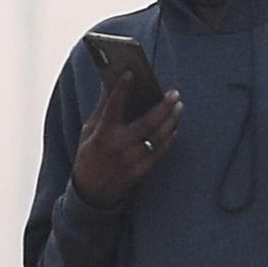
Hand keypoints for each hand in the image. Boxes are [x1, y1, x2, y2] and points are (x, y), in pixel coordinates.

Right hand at [71, 79, 183, 205]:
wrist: (91, 193)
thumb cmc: (89, 157)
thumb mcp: (88, 132)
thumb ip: (101, 109)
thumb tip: (108, 84)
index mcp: (103, 135)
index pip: (113, 106)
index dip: (121, 89)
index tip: (130, 73)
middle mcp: (119, 147)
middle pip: (147, 123)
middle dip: (163, 106)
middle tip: (174, 93)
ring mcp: (132, 161)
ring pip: (158, 137)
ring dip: (171, 120)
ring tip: (178, 106)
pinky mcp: (141, 171)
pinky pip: (160, 153)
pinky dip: (169, 139)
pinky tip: (174, 127)